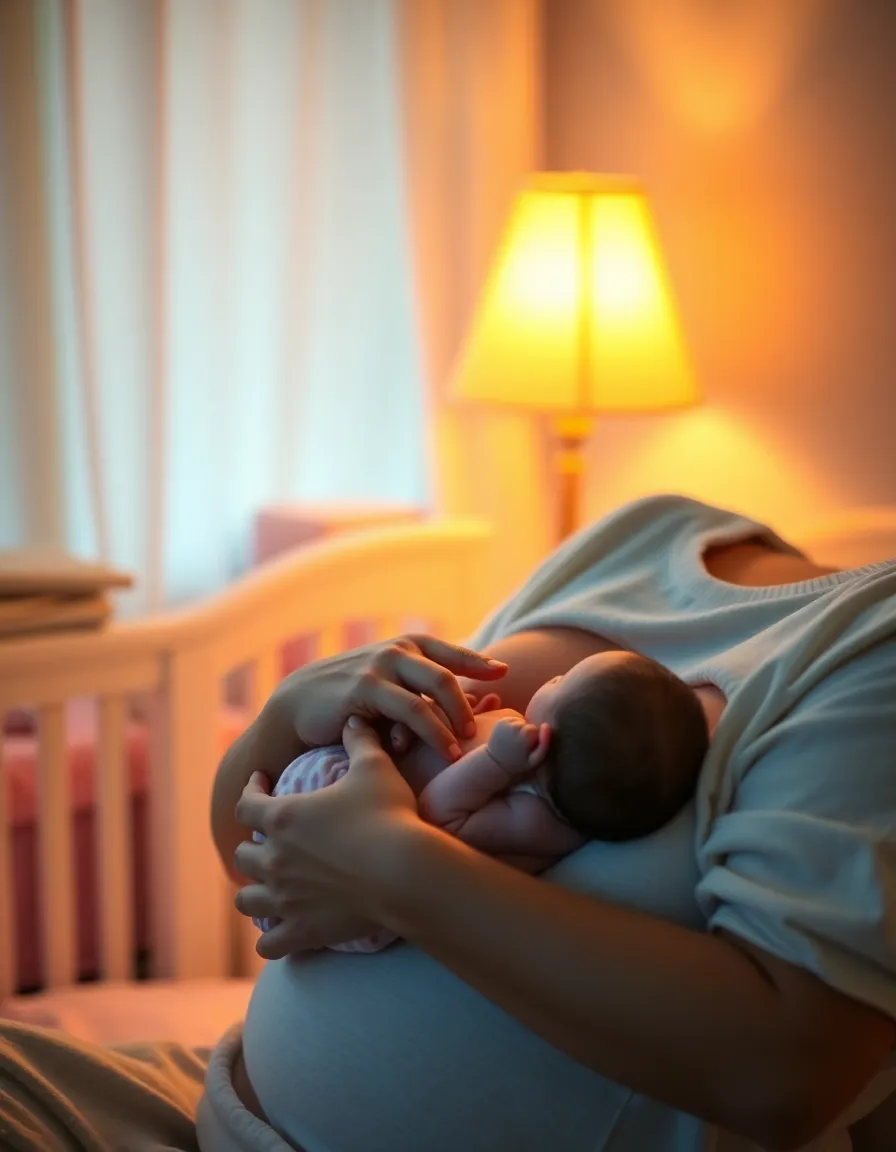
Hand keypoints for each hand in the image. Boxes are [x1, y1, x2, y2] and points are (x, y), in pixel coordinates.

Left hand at [234, 717, 418, 956]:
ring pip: (247, 900)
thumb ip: (360, 740)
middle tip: (270, 842)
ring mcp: (284, 899)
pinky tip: (279, 935)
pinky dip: (270, 939)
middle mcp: (274, 859)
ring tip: (267, 889)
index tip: (260, 784)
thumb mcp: (375, 768)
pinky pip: (268, 944)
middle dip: (253, 846)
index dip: (251, 791)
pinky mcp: (302, 931)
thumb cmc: (389, 815)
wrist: (405, 871)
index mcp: (282, 817)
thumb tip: (354, 718)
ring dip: (254, 892)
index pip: (246, 803)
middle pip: (243, 854)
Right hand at [266, 635, 506, 766]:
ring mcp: (381, 667)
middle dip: (468, 701)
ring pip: (432, 691)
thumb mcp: (386, 685)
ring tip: (465, 747)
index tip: (502, 674)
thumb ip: (418, 687)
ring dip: (453, 721)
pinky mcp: (365, 688)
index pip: (451, 652)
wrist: (297, 707)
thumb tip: (467, 702)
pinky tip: (444, 751)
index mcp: (406, 646)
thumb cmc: (349, 700)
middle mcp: (396, 651)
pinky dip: (431, 732)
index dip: (478, 662)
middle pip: (447, 672)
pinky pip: (410, 710)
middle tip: (481, 729)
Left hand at [487, 717, 550, 775]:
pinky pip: (513, 720)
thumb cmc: (518, 763)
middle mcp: (515, 726)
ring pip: (521, 722)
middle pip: (528, 725)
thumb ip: (544, 743)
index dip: (535, 739)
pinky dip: (513, 726)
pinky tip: (510, 737)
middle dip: (527, 733)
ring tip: (515, 742)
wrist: (496, 762)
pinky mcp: (500, 722)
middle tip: (521, 746)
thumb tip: (546, 724)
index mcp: (525, 734)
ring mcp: (506, 723)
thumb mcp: (535, 760)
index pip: (537, 730)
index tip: (528, 749)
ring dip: (520, 729)